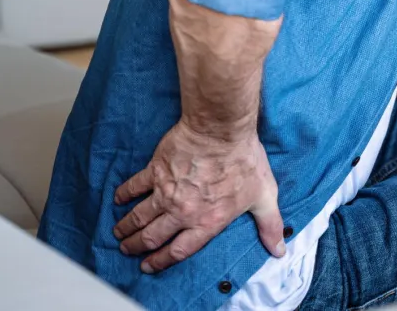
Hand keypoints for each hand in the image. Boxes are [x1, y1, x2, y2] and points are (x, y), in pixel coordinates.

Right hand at [112, 121, 285, 273]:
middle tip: (127, 250)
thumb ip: (270, 224)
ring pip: (139, 216)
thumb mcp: (264, 195)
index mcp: (207, 221)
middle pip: (153, 237)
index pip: (179, 251)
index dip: (161, 261)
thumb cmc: (244, 160)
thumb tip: (279, 249)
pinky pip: (134, 187)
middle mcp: (182, 212)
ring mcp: (166, 192)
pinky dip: (123, 194)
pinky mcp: (155, 171)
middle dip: (137, 247)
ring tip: (119, 234)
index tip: (149, 266)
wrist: (221, 130)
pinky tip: (118, 199)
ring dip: (127, 227)